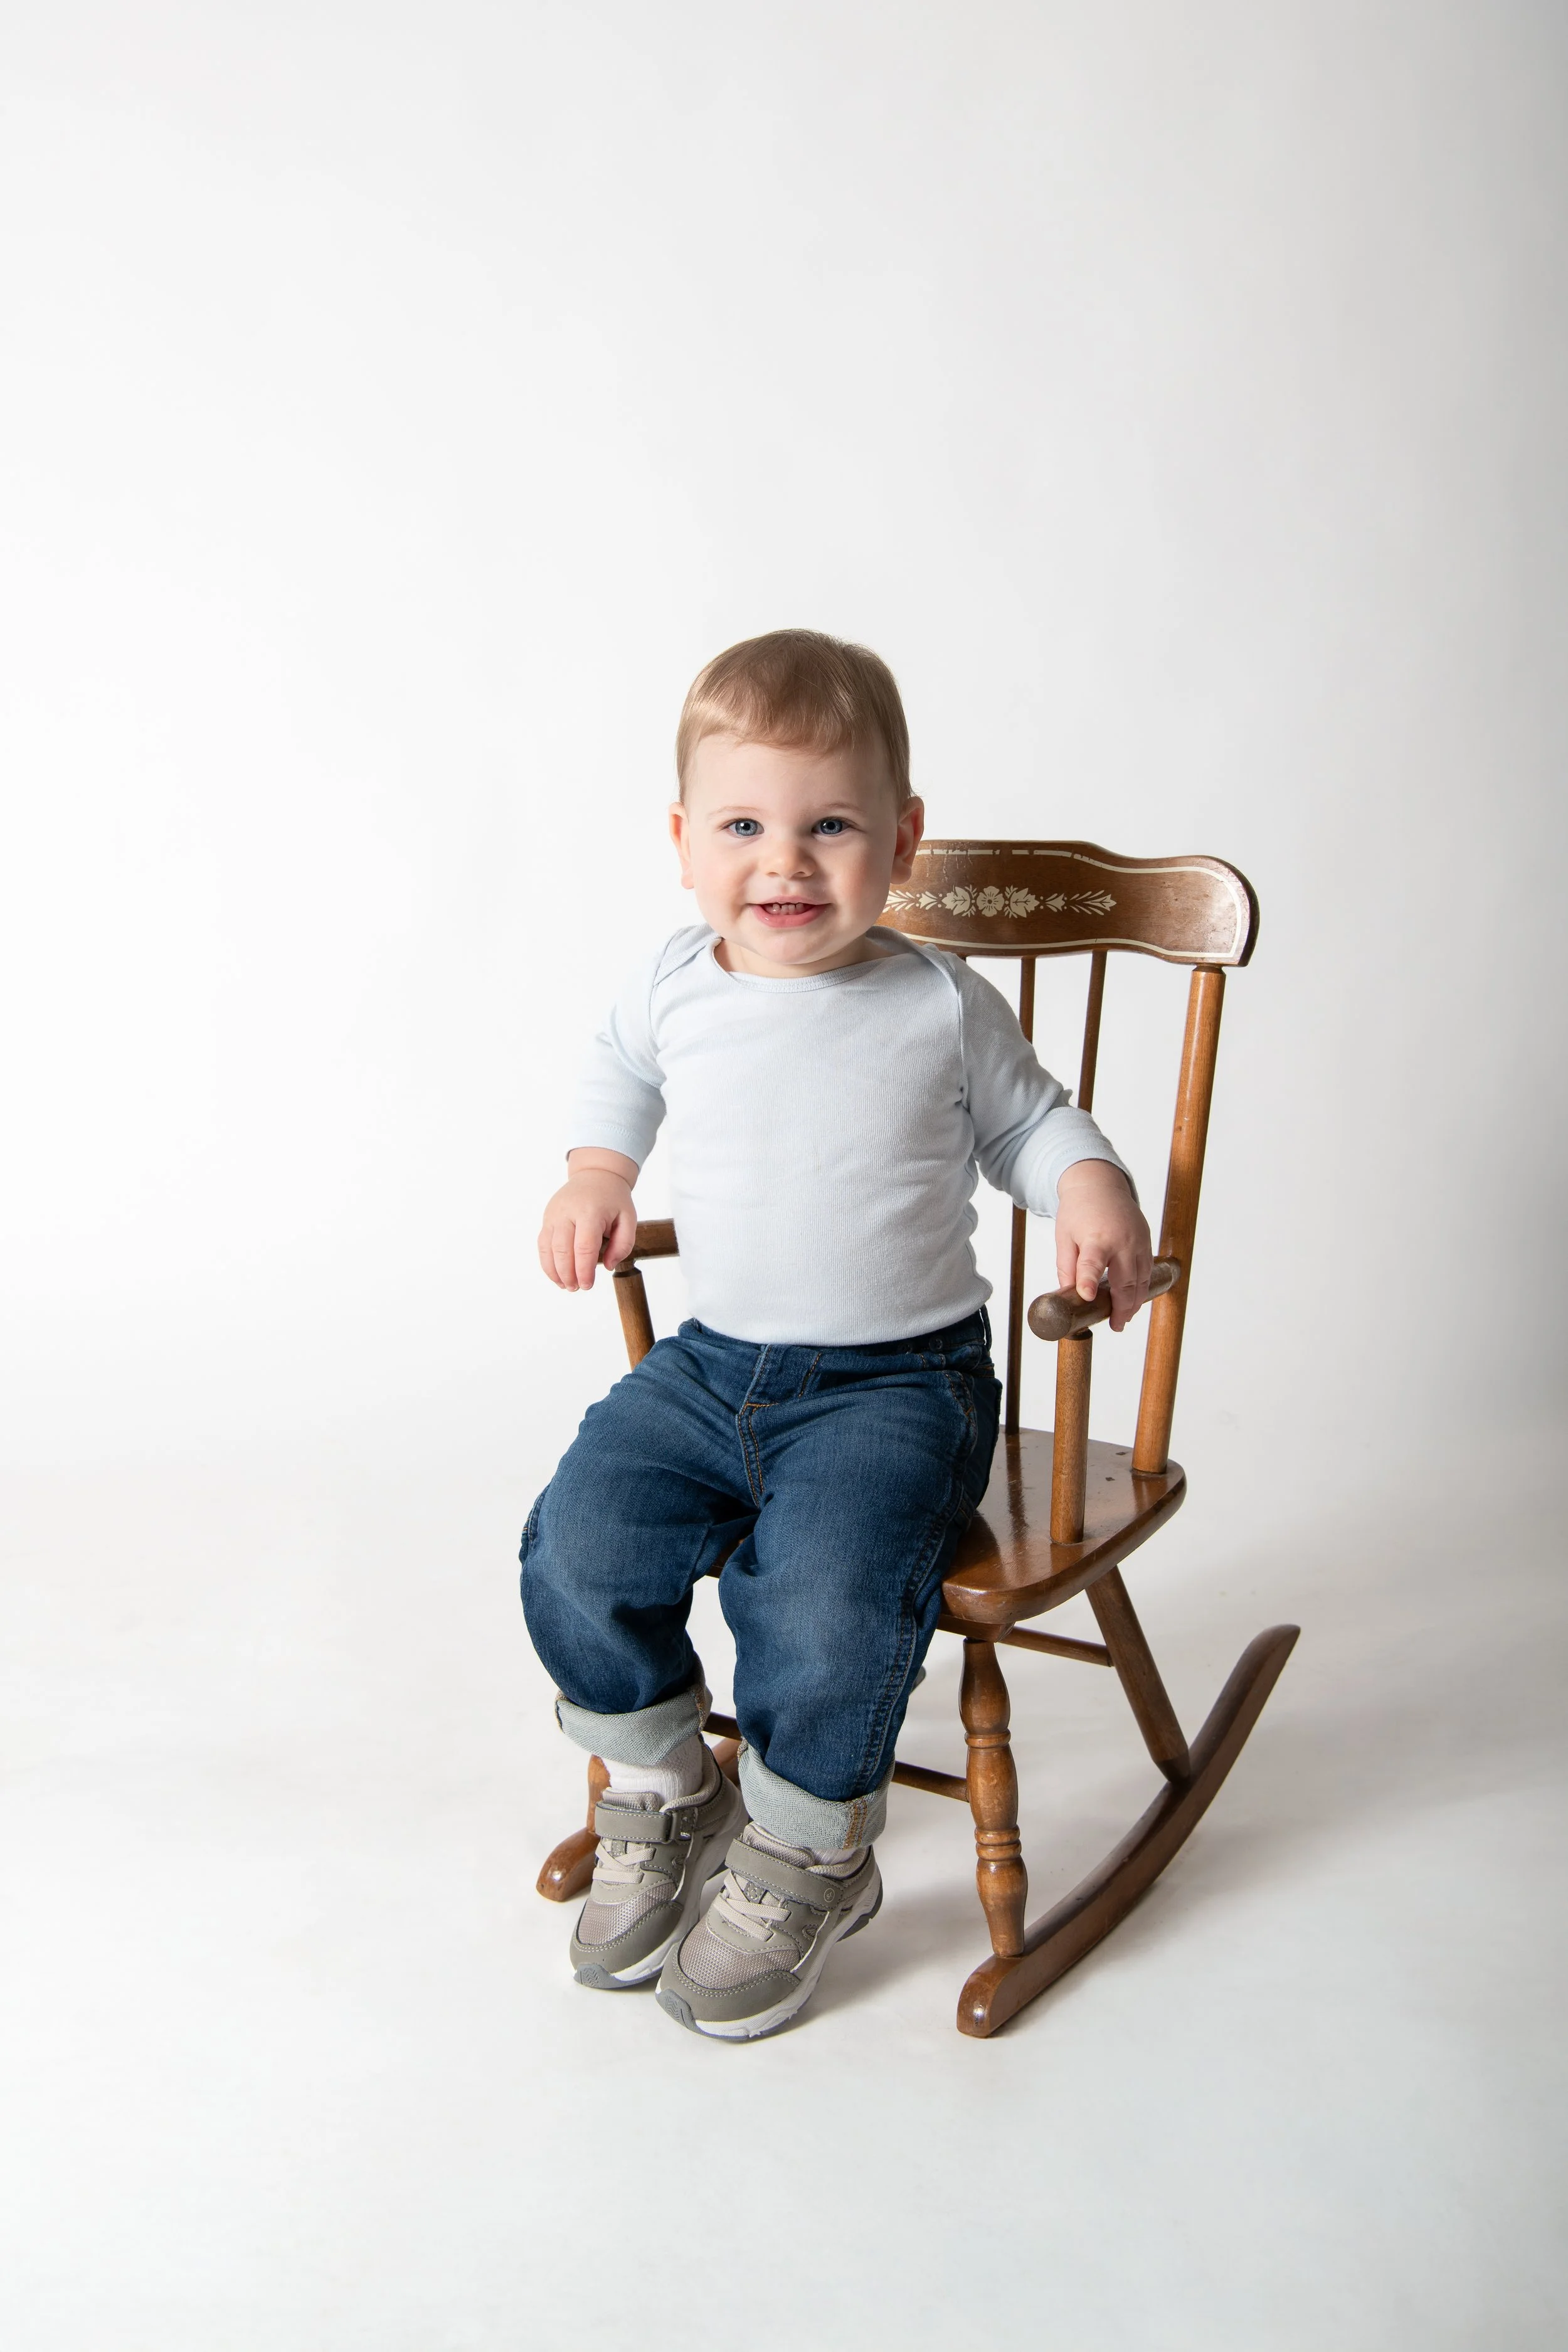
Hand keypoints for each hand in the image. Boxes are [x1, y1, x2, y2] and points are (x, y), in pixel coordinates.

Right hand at [538, 1150, 638, 1290]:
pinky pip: (542, 1243)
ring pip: (547, 1248)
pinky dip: (547, 1262)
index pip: (584, 1246)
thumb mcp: (628, 1218)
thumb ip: (623, 1244)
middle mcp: (567, 1212)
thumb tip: (608, 1266)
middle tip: (577, 1288)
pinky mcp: (547, 1218)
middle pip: (562, 1249)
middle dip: (568, 1274)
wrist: (595, 1174)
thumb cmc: (613, 1198)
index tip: (588, 1285)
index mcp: (590, 1211)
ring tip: (566, 1286)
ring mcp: (554, 1214)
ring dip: (555, 1271)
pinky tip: (557, 1274)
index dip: (584, 1270)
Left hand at [1054, 1160, 1152, 1332]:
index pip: (1092, 1263)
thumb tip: (1070, 1296)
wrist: (1100, 1184)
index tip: (1087, 1298)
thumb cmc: (1079, 1211)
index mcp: (1096, 1237)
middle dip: (1122, 1307)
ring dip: (1134, 1301)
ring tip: (1123, 1319)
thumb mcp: (1064, 1237)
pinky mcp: (1146, 1241)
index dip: (1088, 1281)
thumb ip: (1067, 1267)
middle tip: (1115, 1325)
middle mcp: (1121, 1240)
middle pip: (1125, 1280)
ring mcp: (1138, 1241)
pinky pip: (1147, 1270)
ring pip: (1141, 1279)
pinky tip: (1133, 1300)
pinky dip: (1141, 1287)